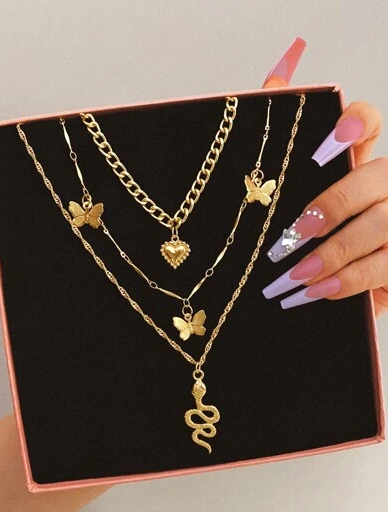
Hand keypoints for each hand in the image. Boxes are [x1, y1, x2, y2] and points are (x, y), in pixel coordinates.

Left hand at [262, 39, 386, 316]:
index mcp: (360, 157)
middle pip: (373, 185)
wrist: (345, 258)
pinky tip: (323, 293)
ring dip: (338, 258)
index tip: (336, 135)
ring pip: (382, 232)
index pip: (367, 124)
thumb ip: (290, 131)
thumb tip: (278, 74)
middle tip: (289, 240)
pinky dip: (355, 284)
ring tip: (297, 279)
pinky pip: (387, 271)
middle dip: (332, 212)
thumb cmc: (316, 217)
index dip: (356, 125)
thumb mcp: (299, 179)